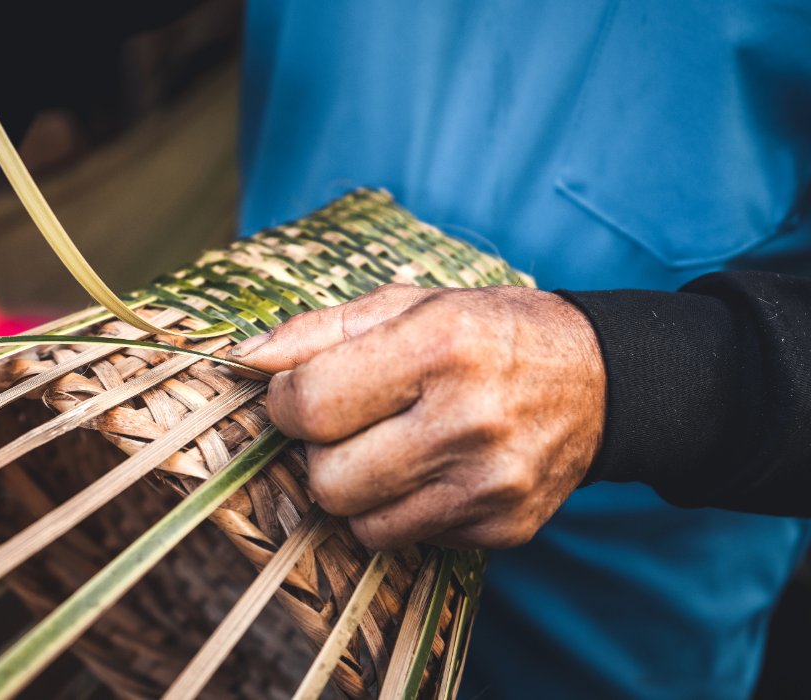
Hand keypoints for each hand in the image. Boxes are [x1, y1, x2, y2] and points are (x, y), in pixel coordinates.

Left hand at [228, 284, 605, 550]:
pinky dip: (402, 511)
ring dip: (356, 488)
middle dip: (319, 452)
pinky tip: (432, 471)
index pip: (310, 405)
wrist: (602, 380)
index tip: (299, 394)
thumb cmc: (488, 333)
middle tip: (349, 424)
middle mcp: (467, 421)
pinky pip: (408, 541)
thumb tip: (244, 360)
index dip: (284, 402)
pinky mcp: (505, 530)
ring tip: (389, 447)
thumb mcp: (409, 305)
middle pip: (327, 480)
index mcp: (438, 348)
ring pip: (360, 524)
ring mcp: (490, 485)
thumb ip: (319, 330)